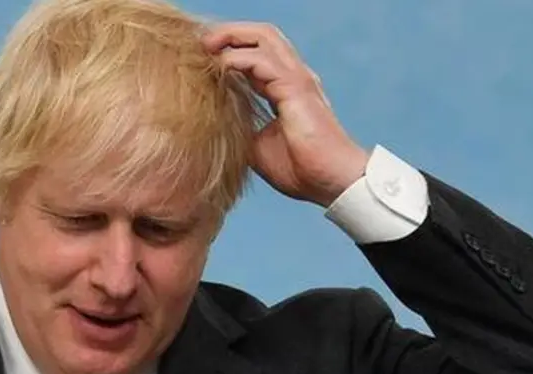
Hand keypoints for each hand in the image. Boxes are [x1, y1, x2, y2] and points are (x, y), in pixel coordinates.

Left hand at [203, 22, 369, 207]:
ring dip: (232, 37)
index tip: (202, 57)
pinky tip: (221, 65)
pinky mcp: (297, 88)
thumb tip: (216, 126)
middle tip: (202, 42)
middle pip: (262, 35)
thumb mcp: (258, 147)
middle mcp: (294, 76)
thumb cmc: (300, 169)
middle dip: (230, 32)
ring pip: (264, 37)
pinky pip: (263, 61)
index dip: (230, 49)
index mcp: (285, 88)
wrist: (330, 182)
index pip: (257, 53)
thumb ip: (241, 128)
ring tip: (207, 45)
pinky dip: (239, 58)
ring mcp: (298, 78)